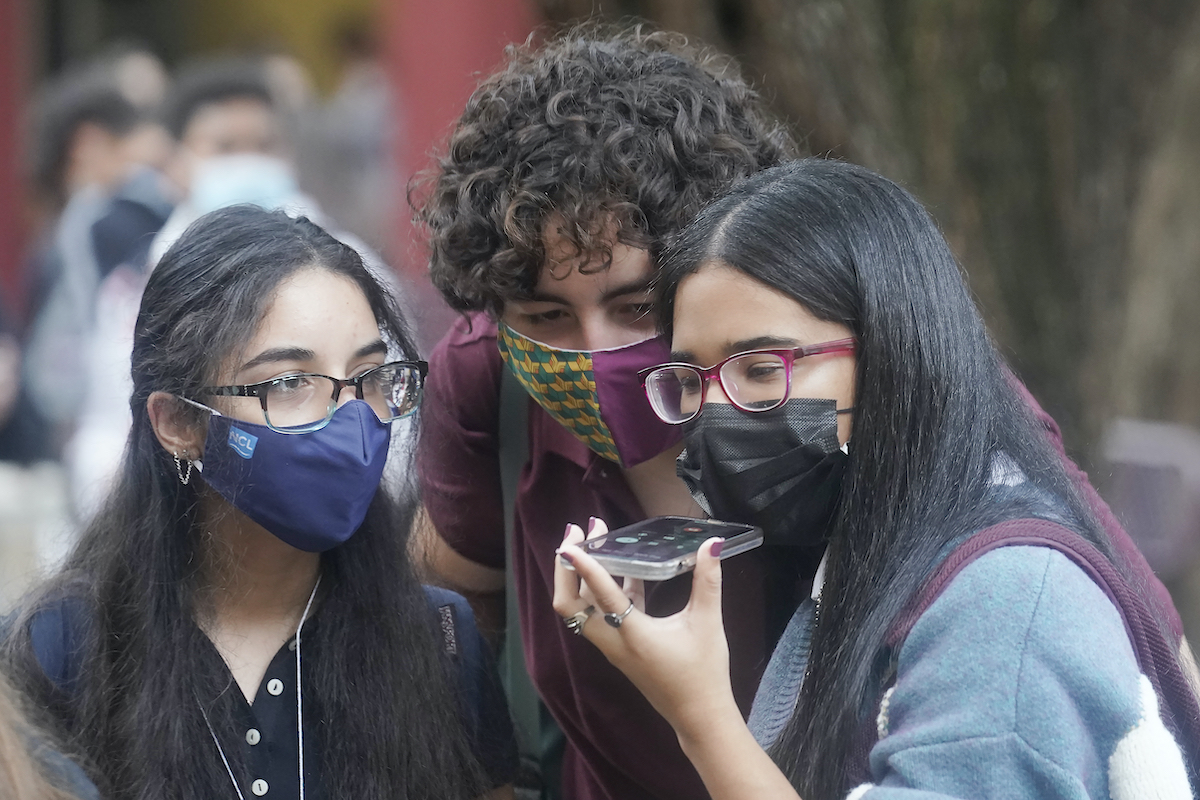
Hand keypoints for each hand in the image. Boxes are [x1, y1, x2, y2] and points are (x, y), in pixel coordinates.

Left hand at [552, 520, 740, 737]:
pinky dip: (601, 590)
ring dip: (579, 577)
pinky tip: (623, 569)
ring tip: (591, 543)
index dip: (584, 566)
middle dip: (566, 568)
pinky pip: (600, 615)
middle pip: (570, 605)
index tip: (571, 541)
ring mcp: (613, 647)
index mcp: (633, 635)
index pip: (601, 595)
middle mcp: (614, 642)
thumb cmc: (704, 673)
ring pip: (581, 610)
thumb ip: (707, 582)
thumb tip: (710, 545)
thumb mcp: (707, 623)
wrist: (698, 714)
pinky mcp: (620, 649)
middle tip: (576, 534)